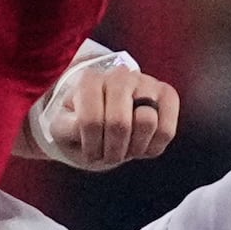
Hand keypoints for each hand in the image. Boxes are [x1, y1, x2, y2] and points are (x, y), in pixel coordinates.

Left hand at [30, 60, 179, 170]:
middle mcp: (120, 75)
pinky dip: (152, 147)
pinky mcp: (167, 95)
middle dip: (113, 151)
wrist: (104, 117)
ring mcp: (146, 82)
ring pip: (147, 122)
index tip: (88, 151)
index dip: (91, 147)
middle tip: (107, 154)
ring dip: (133, 149)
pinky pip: (167, 130)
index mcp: (90, 80)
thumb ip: (68, 128)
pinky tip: (141, 144)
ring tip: (124, 147)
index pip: (91, 122)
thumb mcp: (63, 128)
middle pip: (120, 124)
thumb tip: (83, 126)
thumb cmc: (81, 124)